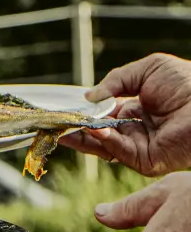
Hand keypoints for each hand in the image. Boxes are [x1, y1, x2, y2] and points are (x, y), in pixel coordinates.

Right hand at [64, 53, 190, 175]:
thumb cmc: (186, 82)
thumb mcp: (146, 70)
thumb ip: (116, 80)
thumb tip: (89, 96)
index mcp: (137, 110)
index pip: (103, 115)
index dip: (83, 113)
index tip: (63, 110)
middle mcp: (136, 131)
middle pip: (98, 134)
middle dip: (76, 129)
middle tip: (54, 124)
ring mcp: (141, 147)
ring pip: (104, 146)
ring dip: (84, 138)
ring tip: (65, 128)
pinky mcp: (147, 161)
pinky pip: (120, 152)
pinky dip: (105, 141)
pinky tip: (95, 129)